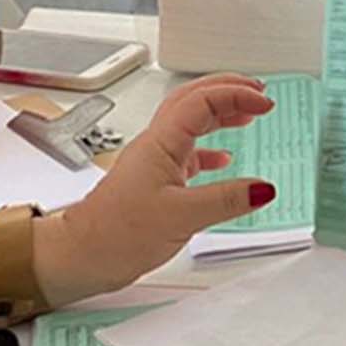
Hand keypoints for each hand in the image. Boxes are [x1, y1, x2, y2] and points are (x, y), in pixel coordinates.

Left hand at [47, 73, 274, 297]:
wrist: (81, 255)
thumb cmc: (115, 233)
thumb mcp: (182, 216)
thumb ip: (226, 200)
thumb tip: (262, 188)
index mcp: (160, 143)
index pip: (203, 101)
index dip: (236, 95)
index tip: (264, 103)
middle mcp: (155, 145)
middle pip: (193, 100)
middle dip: (227, 90)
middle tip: (257, 93)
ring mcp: (152, 161)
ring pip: (189, 123)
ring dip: (219, 113)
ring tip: (246, 115)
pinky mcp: (153, 181)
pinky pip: (186, 152)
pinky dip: (209, 149)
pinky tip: (222, 161)